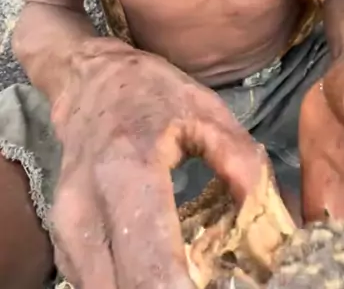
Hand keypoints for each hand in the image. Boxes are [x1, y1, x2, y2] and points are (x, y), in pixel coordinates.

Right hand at [49, 39, 267, 288]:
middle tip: (210, 281)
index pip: (150, 266)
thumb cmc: (152, 94)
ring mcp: (65, 231)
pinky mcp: (62, 244)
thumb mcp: (208, 113)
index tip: (218, 288)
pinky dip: (130, 287)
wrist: (90, 81)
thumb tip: (275, 225)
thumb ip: (243, 166)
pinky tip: (161, 272)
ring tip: (188, 277)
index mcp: (128, 171)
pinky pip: (96, 286)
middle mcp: (86, 209)